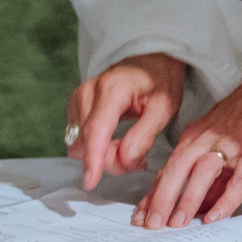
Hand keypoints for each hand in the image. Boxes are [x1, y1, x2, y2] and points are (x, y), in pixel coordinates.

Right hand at [68, 53, 185, 191]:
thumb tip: (121, 161)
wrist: (152, 59)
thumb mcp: (165, 108)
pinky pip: (79, 137)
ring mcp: (79, 96)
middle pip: (87, 141)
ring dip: (103, 153)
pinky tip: (116, 139)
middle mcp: (89, 91)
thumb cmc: (161, 81)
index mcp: (112, 89)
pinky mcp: (76, 104)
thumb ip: (143, 137)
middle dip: (109, 158)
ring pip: (80, 142)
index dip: (93, 160)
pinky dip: (96, 145)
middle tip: (139, 155)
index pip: (96, 131)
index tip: (91, 182)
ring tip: (129, 144)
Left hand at [136, 64, 241, 228]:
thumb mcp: (216, 135)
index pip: (168, 169)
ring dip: (188, 199)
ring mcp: (232, 145)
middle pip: (178, 169)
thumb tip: (195, 205)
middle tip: (152, 224)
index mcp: (195, 136)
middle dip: (161, 199)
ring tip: (178, 224)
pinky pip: (239, 180)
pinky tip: (217, 217)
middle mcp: (208, 138)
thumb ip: (205, 169)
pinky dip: (226, 200)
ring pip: (203, 173)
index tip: (142, 216)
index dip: (153, 194)